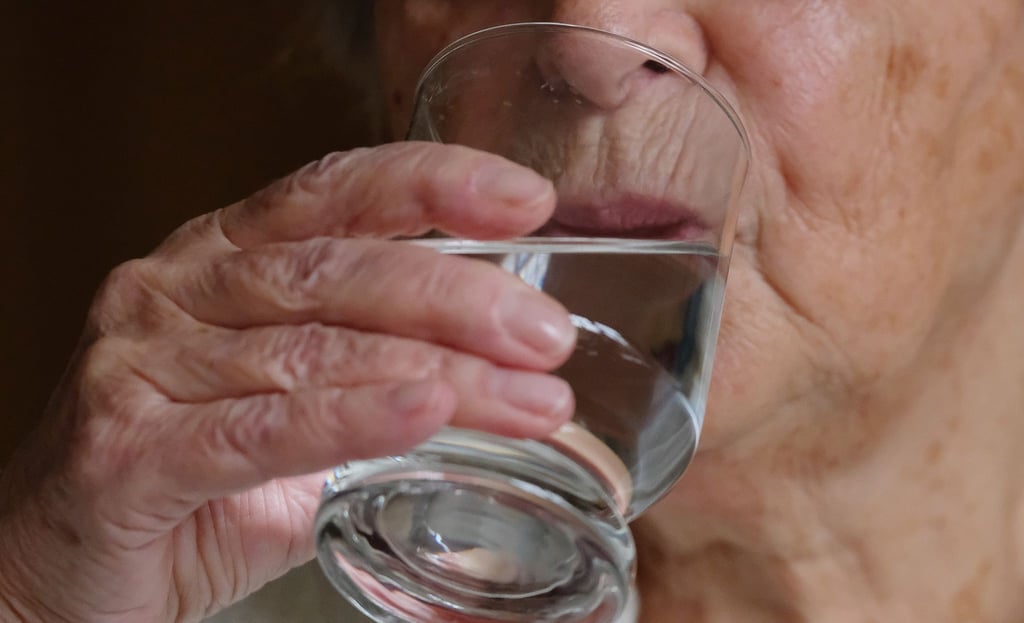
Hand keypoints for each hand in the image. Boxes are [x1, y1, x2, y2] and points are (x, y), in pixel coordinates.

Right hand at [0, 143, 575, 622]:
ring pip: (312, 348)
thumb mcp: (289, 408)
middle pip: (335, 268)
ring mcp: (140, 362)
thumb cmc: (187, 480)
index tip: (525, 199)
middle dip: (456, 295)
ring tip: (527, 396)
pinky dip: (348, 420)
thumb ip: (371, 378)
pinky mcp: (123, 447)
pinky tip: (423, 414)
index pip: (333, 190)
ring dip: (436, 370)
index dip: (432, 184)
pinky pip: (257, 428)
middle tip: (545, 333)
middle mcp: (175, 290)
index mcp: (220, 260)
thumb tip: (496, 372)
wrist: (59, 569)